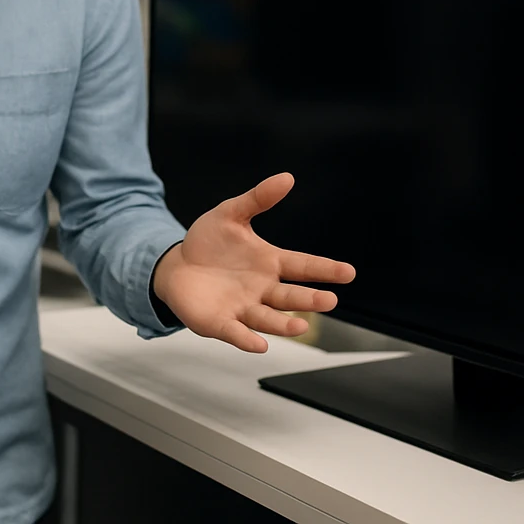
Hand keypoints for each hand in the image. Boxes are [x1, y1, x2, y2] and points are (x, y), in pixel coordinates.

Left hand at [152, 172, 355, 353]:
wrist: (175, 265)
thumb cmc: (208, 242)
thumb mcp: (231, 214)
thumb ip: (257, 199)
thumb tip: (287, 177)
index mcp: (269, 262)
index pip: (302, 266)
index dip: (325, 269)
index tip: (348, 272)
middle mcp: (262, 289)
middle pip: (290, 296)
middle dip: (310, 300)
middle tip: (330, 300)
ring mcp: (243, 308)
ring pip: (268, 319)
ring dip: (285, 325)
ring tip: (301, 327)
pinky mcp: (220, 323)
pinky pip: (237, 333)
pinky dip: (248, 339)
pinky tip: (260, 345)